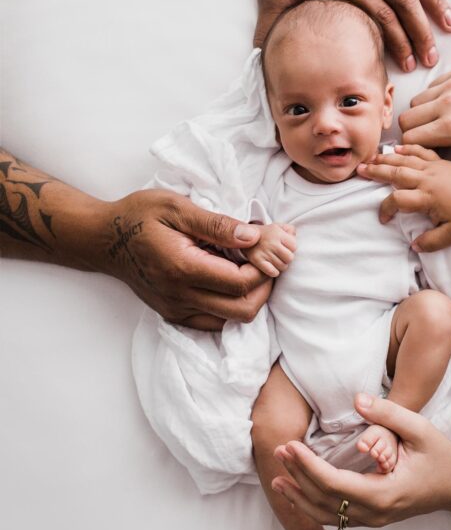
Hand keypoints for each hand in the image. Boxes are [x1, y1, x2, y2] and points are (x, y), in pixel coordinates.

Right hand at [96, 189, 271, 329]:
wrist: (103, 240)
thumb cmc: (138, 216)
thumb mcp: (176, 207)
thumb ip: (216, 224)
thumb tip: (253, 236)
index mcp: (182, 268)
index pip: (240, 283)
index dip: (264, 268)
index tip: (268, 247)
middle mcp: (180, 296)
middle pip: (243, 310)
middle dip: (265, 287)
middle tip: (267, 261)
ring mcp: (176, 309)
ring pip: (231, 320)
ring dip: (251, 298)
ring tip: (251, 270)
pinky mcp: (173, 315)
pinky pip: (213, 322)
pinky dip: (231, 306)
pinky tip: (231, 282)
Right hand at [245, 223, 295, 277]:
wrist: (244, 237)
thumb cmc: (267, 234)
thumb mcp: (279, 227)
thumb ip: (290, 230)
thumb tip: (293, 237)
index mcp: (277, 232)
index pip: (294, 246)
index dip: (291, 248)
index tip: (284, 247)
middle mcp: (270, 242)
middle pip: (290, 258)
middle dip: (286, 258)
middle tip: (280, 255)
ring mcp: (263, 252)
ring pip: (282, 266)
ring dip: (280, 265)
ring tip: (274, 259)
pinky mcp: (257, 261)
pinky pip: (273, 272)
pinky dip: (274, 271)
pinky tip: (270, 266)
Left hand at [271, 394, 450, 527]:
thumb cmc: (441, 457)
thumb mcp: (420, 430)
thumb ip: (389, 414)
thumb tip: (358, 399)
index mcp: (383, 494)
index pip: (333, 483)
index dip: (308, 465)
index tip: (290, 445)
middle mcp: (374, 513)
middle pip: (323, 500)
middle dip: (297, 476)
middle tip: (278, 451)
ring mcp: (372, 519)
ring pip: (326, 513)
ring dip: (299, 495)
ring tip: (277, 477)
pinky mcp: (371, 517)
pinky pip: (335, 515)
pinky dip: (312, 503)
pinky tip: (298, 490)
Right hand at [357, 144, 450, 250]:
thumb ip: (433, 242)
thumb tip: (414, 246)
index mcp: (429, 197)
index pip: (399, 200)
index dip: (386, 208)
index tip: (383, 218)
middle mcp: (427, 179)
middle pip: (396, 174)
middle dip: (376, 172)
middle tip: (359, 170)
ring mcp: (432, 167)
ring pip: (404, 160)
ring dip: (385, 159)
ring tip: (370, 158)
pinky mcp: (438, 161)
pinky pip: (420, 151)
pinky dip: (407, 149)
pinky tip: (396, 148)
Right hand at [398, 65, 450, 161]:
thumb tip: (441, 176)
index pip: (409, 139)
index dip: (414, 151)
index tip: (426, 155)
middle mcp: (448, 102)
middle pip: (406, 119)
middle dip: (413, 133)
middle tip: (430, 141)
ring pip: (416, 101)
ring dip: (422, 115)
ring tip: (440, 124)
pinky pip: (432, 86)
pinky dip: (434, 98)